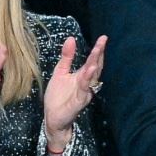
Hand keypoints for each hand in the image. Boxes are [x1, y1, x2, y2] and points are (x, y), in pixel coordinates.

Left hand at [41, 34, 106, 154]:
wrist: (52, 118)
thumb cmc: (58, 96)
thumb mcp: (60, 73)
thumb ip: (67, 57)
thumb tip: (71, 38)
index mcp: (82, 76)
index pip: (93, 61)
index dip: (98, 50)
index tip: (103, 37)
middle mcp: (87, 84)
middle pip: (96, 67)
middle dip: (98, 55)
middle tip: (102, 42)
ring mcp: (84, 93)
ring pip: (91, 79)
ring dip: (94, 67)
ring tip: (96, 55)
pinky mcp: (78, 102)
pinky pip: (84, 91)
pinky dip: (86, 82)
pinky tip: (89, 72)